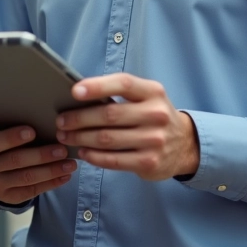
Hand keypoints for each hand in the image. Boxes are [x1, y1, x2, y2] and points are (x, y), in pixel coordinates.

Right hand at [0, 125, 76, 204]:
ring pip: (26, 177)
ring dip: (51, 170)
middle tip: (62, 150)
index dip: (12, 137)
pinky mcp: (7, 197)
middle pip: (14, 161)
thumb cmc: (2, 143)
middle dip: (41, 155)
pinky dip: (51, 183)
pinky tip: (65, 176)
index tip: (33, 131)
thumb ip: (12, 129)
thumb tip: (44, 121)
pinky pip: (32, 190)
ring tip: (70, 164)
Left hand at [56, 73, 199, 180]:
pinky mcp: (150, 163)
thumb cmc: (153, 116)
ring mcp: (154, 140)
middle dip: (79, 118)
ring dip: (81, 138)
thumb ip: (120, 95)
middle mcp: (156, 115)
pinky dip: (94, 156)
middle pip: (110, 115)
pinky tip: (83, 152)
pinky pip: (114, 160)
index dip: (97, 86)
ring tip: (65, 136)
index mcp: (153, 92)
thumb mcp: (146, 98)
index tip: (74, 91)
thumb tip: (79, 95)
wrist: (185, 145)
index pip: (123, 84)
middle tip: (61, 121)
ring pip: (108, 139)